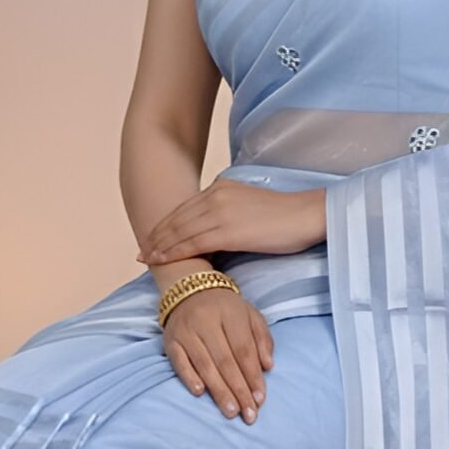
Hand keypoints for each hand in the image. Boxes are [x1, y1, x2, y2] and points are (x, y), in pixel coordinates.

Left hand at [136, 179, 323, 264]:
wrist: (306, 215)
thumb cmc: (284, 216)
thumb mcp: (248, 206)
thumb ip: (227, 212)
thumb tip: (213, 230)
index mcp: (221, 188)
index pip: (185, 208)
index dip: (165, 224)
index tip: (152, 237)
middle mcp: (216, 196)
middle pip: (177, 219)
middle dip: (157, 236)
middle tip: (141, 252)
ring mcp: (220, 212)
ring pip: (181, 232)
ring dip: (160, 246)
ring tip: (147, 259)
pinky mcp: (228, 230)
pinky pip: (193, 243)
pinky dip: (174, 252)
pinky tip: (163, 260)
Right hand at [162, 286, 273, 423]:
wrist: (190, 290)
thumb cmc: (226, 309)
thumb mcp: (250, 315)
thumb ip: (262, 339)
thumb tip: (268, 366)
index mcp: (231, 313)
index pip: (244, 349)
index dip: (253, 375)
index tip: (260, 399)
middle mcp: (207, 321)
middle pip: (225, 361)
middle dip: (238, 390)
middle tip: (248, 414)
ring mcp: (186, 332)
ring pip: (204, 365)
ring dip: (218, 391)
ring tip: (230, 412)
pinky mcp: (170, 341)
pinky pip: (179, 362)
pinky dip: (189, 377)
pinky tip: (200, 393)